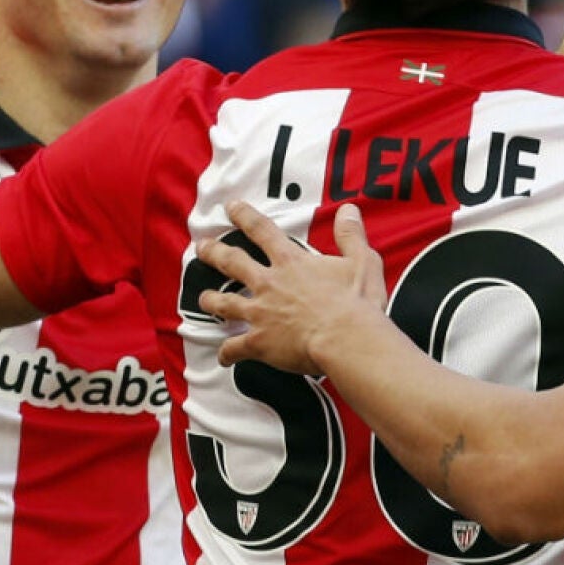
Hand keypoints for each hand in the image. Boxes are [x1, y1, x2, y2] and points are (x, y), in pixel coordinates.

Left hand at [195, 201, 388, 376]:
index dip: (244, 216)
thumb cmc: (356, 304)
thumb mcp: (361, 261)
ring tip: (203, 298)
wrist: (347, 339)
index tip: (231, 208)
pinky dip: (226, 352)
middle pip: (232, 262)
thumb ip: (350, 235)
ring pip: (224, 303)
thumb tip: (348, 210)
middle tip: (202, 247)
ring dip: (211, 300)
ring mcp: (260, 313)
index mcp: (291, 262)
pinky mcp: (259, 342)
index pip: (262, 231)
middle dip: (214, 253)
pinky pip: (234, 347)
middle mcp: (269, 283)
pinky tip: (223, 356)